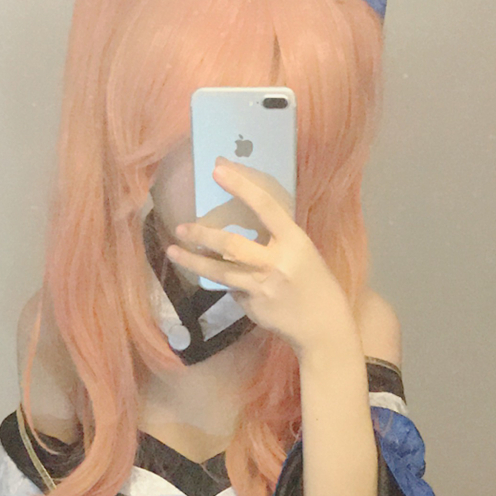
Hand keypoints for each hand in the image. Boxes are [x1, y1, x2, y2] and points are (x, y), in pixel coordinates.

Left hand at [166, 158, 353, 359]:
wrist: (322, 325)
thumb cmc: (315, 281)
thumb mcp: (302, 251)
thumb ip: (275, 239)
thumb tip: (240, 226)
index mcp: (294, 241)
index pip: (265, 206)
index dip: (241, 186)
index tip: (218, 170)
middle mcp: (275, 262)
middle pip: (231, 244)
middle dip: (202, 235)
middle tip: (181, 227)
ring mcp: (261, 287)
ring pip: (219, 272)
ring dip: (193, 261)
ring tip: (173, 251)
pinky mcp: (251, 307)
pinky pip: (230, 288)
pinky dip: (222, 281)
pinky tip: (214, 276)